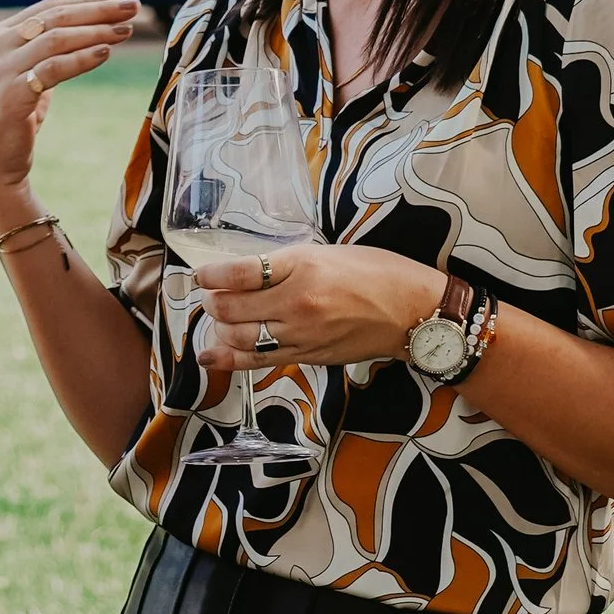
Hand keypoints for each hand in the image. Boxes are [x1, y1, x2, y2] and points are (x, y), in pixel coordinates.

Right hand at [0, 0, 142, 217]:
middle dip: (98, 10)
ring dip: (96, 32)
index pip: (48, 7)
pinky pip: (53, 68)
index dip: (85, 1)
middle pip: (56, 17)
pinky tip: (105, 53)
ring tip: (125, 31)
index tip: (117, 0)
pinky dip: (81, 59)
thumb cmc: (14, 119)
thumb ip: (48, 52)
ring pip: (57, 38)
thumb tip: (91, 32)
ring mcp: (1, 69)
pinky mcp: (11, 94)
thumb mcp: (29, 76)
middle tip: (133, 6)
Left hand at [194, 241, 444, 376]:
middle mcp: (297, 303)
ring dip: (219, 328)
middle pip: (232, 308)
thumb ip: (287, 264)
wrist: (412, 312)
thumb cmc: (377, 273)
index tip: (201, 275)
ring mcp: (300, 334)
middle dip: (213, 302)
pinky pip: (257, 361)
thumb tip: (246, 273)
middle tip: (212, 295)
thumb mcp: (328, 252)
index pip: (240, 273)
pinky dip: (228, 359)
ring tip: (220, 318)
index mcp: (303, 267)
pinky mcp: (306, 357)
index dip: (211, 275)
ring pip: (238, 337)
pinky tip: (210, 356)